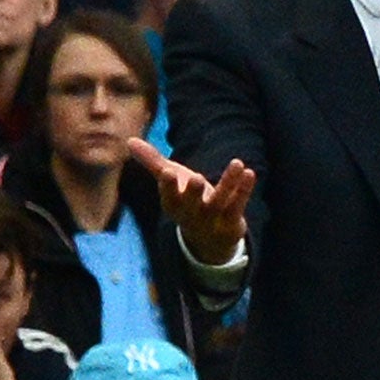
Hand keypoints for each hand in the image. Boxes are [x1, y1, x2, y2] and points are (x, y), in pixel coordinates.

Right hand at [129, 139, 254, 266]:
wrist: (208, 239)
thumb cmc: (186, 201)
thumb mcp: (170, 182)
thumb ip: (152, 162)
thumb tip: (130, 140)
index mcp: (174, 205)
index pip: (168, 197)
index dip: (167, 186)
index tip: (166, 173)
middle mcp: (192, 214)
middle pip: (191, 204)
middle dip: (192, 192)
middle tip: (195, 177)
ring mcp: (213, 220)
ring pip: (220, 201)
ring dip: (228, 183)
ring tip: (237, 163)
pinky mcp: (232, 222)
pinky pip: (238, 205)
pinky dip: (243, 190)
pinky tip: (249, 173)